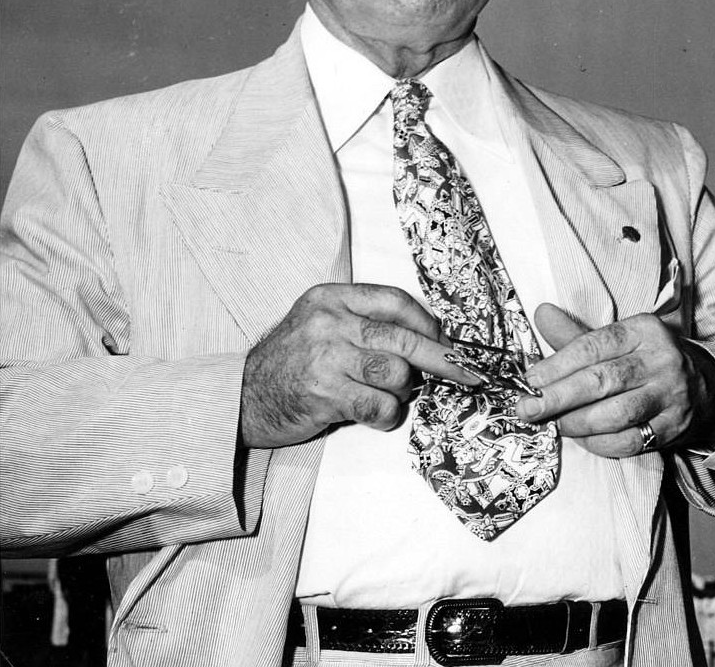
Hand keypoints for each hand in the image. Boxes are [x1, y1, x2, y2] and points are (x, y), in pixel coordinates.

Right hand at [240, 283, 476, 447]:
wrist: (244, 395)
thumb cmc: (292, 361)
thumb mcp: (320, 322)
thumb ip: (363, 322)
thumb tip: (426, 337)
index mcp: (331, 297)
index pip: (394, 301)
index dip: (428, 322)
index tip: (446, 339)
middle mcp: (330, 322)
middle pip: (404, 339)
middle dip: (444, 360)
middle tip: (469, 373)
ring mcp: (326, 358)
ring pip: (397, 374)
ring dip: (404, 391)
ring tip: (389, 394)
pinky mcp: (326, 395)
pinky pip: (380, 407)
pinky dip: (388, 416)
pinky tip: (374, 415)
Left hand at [515, 303, 714, 457]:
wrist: (702, 389)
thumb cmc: (643, 361)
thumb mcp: (616, 339)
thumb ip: (574, 334)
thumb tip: (540, 314)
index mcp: (643, 330)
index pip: (594, 346)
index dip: (558, 364)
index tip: (531, 380)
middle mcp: (660, 360)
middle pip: (602, 381)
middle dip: (559, 397)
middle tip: (529, 409)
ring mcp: (670, 395)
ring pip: (616, 413)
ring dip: (577, 423)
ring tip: (553, 424)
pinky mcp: (673, 427)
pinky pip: (630, 440)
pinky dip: (600, 443)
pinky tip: (582, 439)